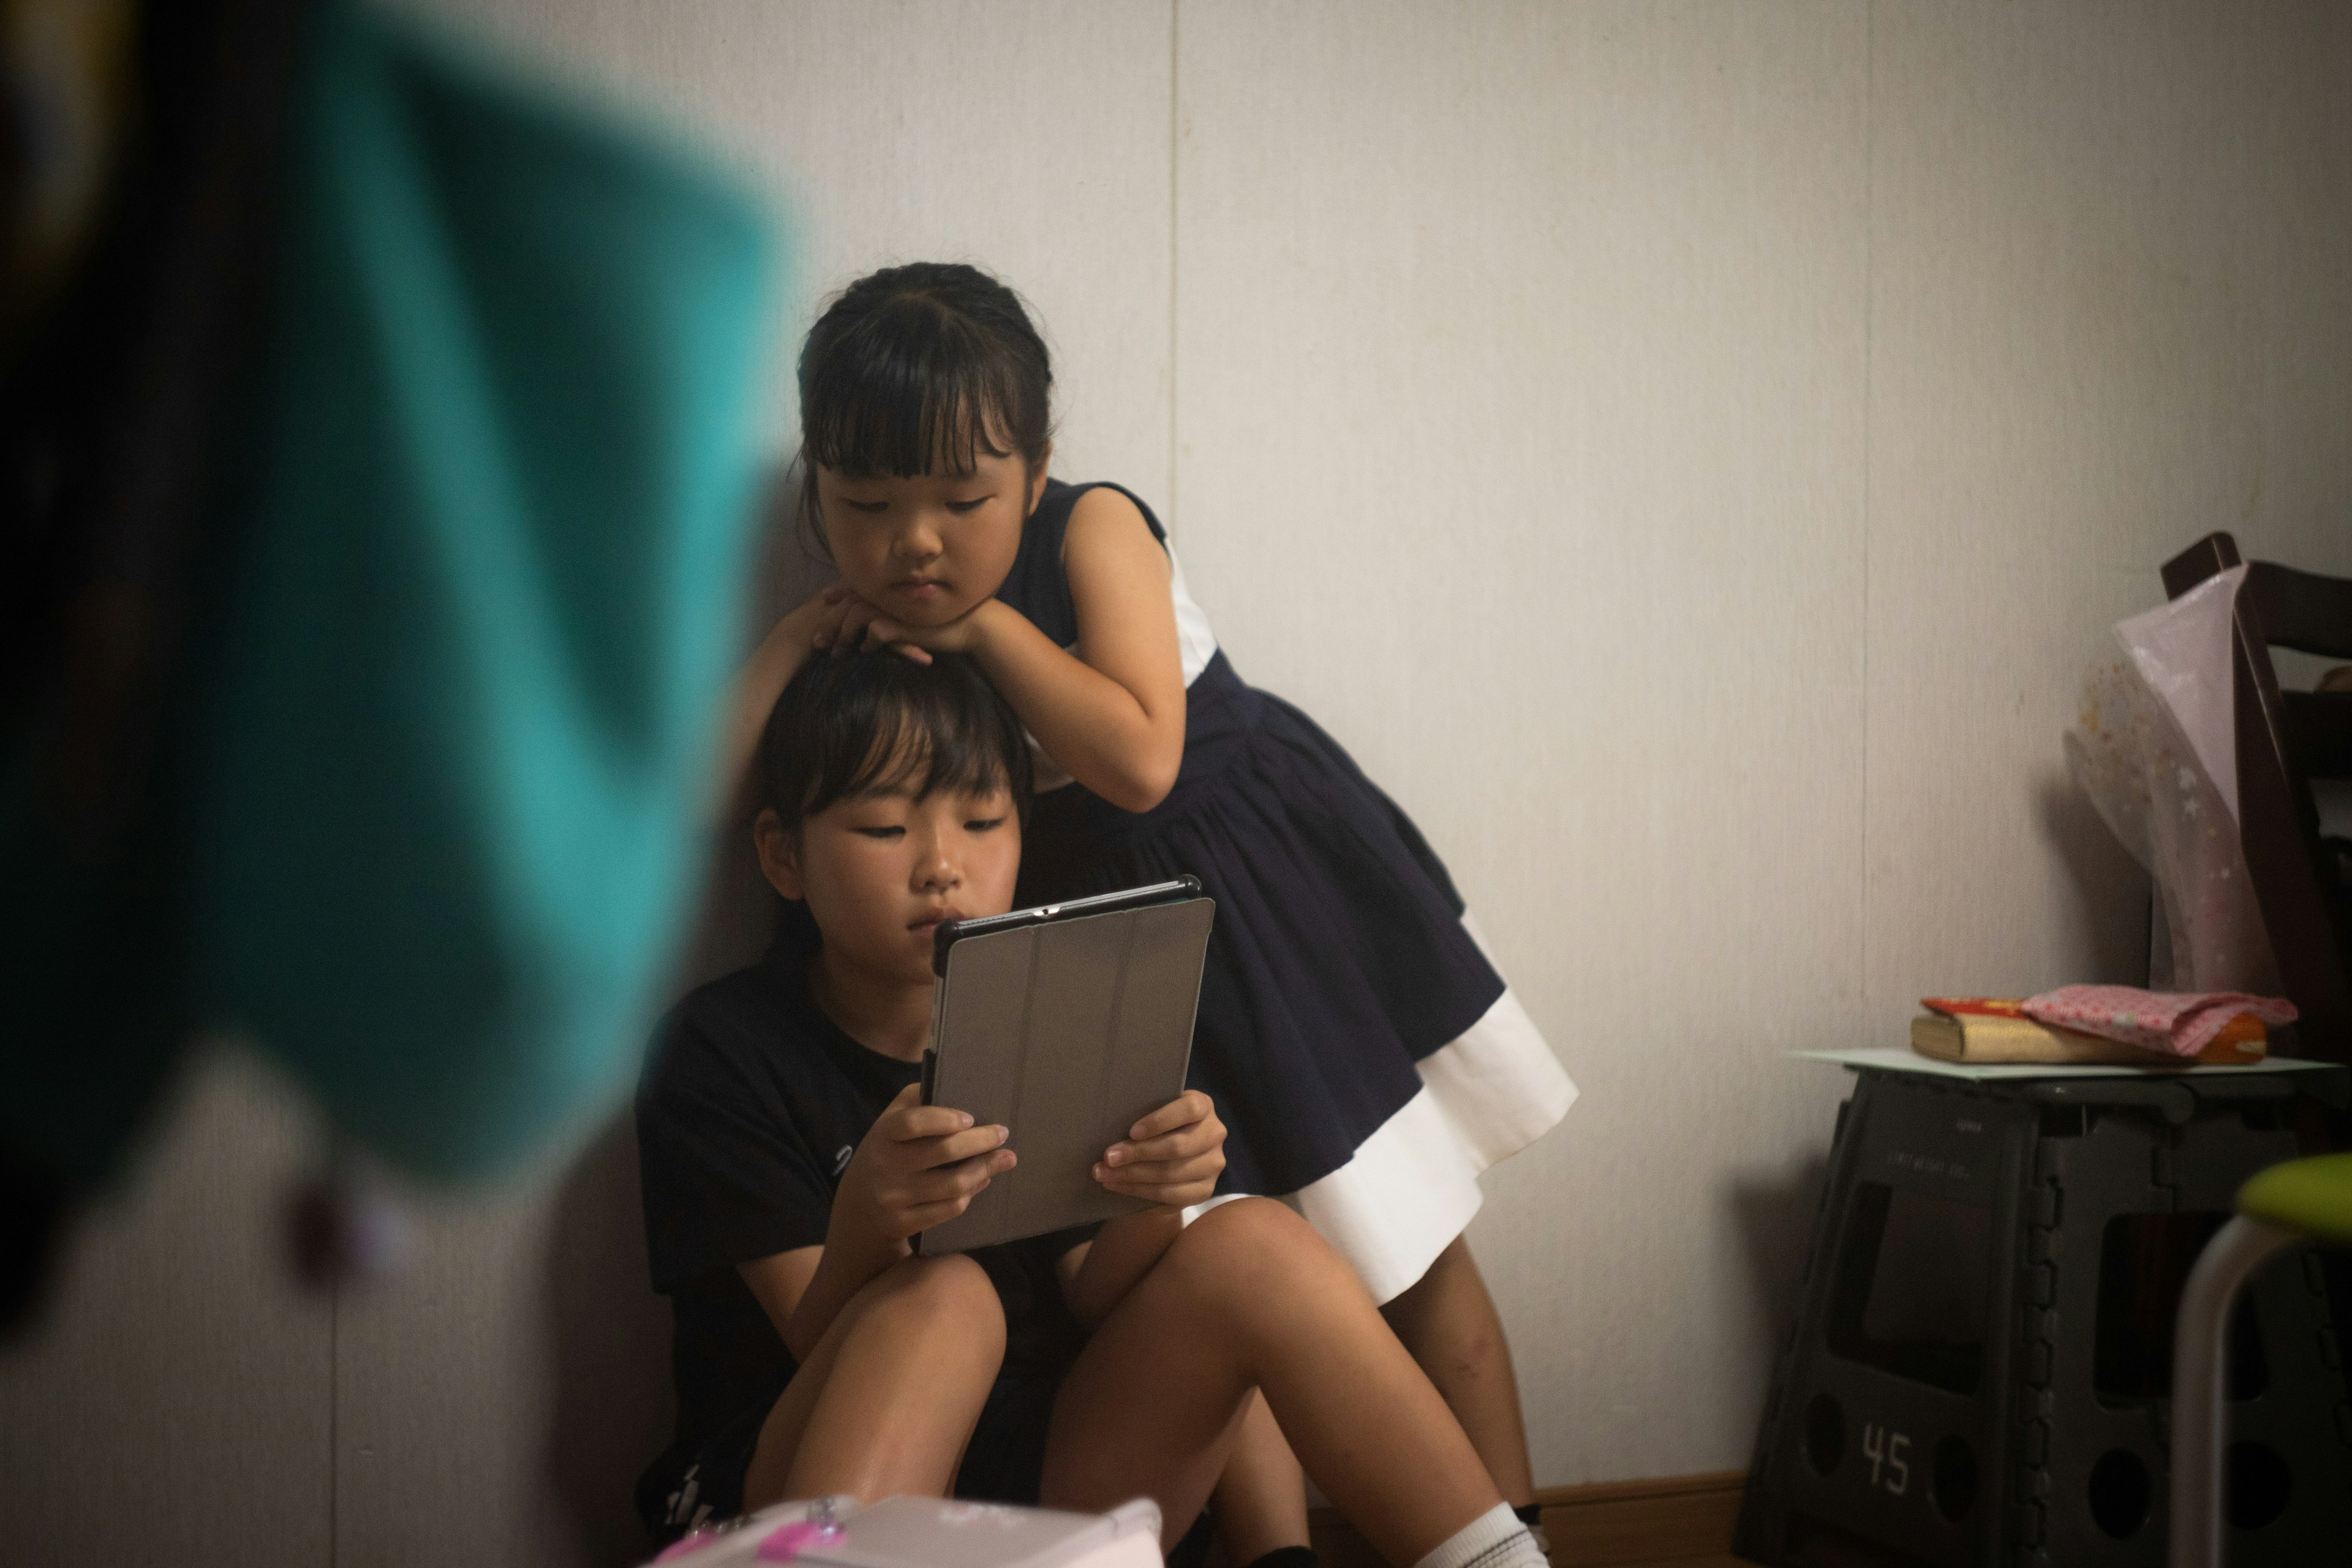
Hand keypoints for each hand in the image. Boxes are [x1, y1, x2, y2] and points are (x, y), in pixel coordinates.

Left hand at [816, 595, 997, 664]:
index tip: (823, 604)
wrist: (975, 625)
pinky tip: (865, 652)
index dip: (837, 596)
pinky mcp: (906, 624)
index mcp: (892, 588)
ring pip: (857, 616)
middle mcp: (892, 593)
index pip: (856, 588)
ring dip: (844, 634)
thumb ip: (894, 615)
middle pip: (849, 603)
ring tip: (837, 653)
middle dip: (830, 622)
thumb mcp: (913, 616)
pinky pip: (877, 632)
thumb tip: (875, 626)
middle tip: (817, 642)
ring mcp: (898, 608)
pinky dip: (868, 642)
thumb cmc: (945, 621)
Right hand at [831, 1084, 1015, 1246]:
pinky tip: (981, 1180)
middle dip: (981, 1142)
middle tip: (1003, 1133)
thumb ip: (917, 1100)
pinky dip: (971, 1193)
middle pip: (944, 1153)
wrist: (858, 1205)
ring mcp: (894, 1198)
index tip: (971, 1118)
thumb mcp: (890, 1122)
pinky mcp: (904, 1223)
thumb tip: (958, 1086)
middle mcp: (886, 1166)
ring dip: (985, 1169)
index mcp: (883, 1134)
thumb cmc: (887, 1151)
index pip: (912, 1123)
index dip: (944, 1119)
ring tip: (1004, 1159)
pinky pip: (949, 1209)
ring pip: (953, 1184)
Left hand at [1093, 1090, 1224, 1209]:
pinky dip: (1140, 1191)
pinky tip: (1119, 1186)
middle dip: (1138, 1153)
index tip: (1132, 1131)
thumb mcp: (1158, 1107)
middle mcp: (1215, 1134)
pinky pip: (1171, 1195)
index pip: (1188, 1110)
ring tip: (1105, 1174)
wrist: (1178, 1148)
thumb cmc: (1160, 1122)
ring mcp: (1214, 1164)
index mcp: (1204, 1106)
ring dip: (1133, 1176)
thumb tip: (1110, 1126)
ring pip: (1171, 1174)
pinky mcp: (1206, 1190)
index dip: (1160, 1120)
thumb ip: (1145, 1111)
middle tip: (1108, 1157)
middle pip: (1176, 1147)